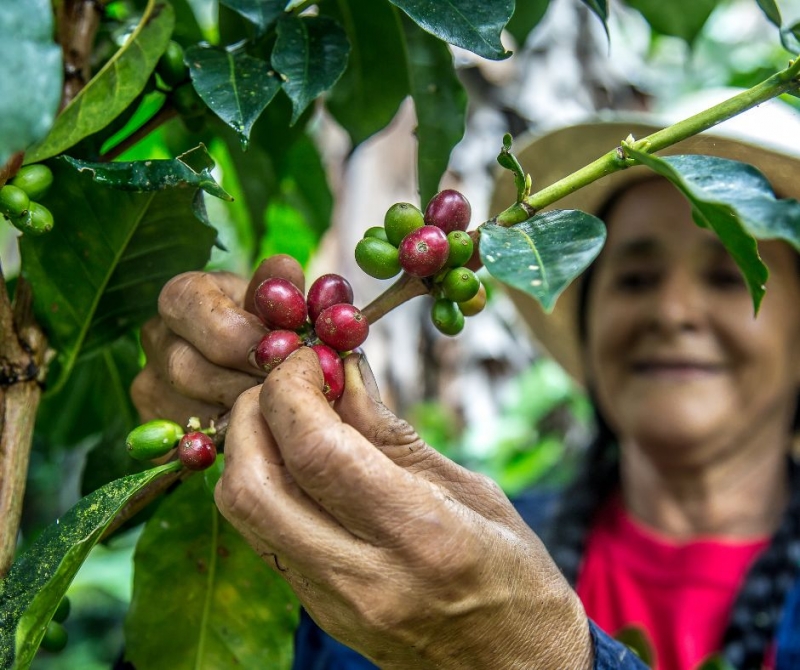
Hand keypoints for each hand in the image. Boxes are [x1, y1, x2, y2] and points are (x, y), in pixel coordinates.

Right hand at [131, 255, 304, 426]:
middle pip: (186, 366)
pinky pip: (186, 443)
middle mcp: (156, 337)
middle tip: (285, 393)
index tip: (278, 353)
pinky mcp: (157, 426)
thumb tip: (285, 269)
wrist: (258, 363)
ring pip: (186, 409)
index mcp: (181, 295)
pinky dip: (225, 442)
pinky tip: (256, 432)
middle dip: (242, 383)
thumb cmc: (270, 325)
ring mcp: (149, 384)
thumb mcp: (278, 301)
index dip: (237, 335)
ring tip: (278, 412)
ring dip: (238, 416)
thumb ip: (281, 287)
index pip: (189, 305)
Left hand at [215, 348, 593, 669]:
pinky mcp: (318, 612)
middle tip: (286, 379)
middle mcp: (363, 577)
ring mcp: (332, 603)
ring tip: (288, 414)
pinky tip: (296, 459)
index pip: (317, 452)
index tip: (306, 357)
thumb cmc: (517, 579)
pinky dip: (264, 483)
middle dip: (254, 413)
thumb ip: (395, 436)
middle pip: (254, 485)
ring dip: (248, 448)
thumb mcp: (474, 493)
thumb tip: (345, 374)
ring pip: (244, 513)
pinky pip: (264, 536)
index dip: (294, 390)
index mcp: (419, 536)